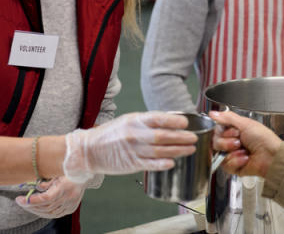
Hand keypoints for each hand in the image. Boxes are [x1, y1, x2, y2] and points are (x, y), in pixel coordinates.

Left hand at [15, 176, 85, 218]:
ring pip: (50, 213)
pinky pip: (56, 214)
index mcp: (65, 187)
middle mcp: (68, 198)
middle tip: (20, 201)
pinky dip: (45, 213)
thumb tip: (36, 187)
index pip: (47, 198)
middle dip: (31, 205)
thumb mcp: (57, 172)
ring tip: (26, 205)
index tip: (22, 199)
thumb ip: (47, 182)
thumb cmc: (70, 170)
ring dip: (36, 210)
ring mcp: (71, 204)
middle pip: (46, 207)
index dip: (34, 200)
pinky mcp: (71, 208)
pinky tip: (38, 209)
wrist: (86, 173)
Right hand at [63, 112, 196, 182]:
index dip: (174, 121)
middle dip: (181, 137)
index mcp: (134, 121)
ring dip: (177, 150)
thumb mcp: (128, 121)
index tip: (186, 123)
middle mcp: (134, 134)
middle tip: (194, 138)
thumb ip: (147, 121)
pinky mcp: (131, 164)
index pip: (158, 119)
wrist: (90, 149)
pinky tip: (173, 163)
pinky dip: (162, 164)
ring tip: (190, 149)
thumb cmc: (111, 134)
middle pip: (162, 136)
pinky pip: (150, 164)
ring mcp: (133, 150)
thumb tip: (169, 121)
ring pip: (160, 151)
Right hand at [210, 110, 281, 177]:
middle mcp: (232, 142)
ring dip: (233, 151)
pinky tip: (245, 158)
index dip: (224, 132)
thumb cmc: (264, 139)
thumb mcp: (245, 123)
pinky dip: (236, 161)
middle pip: (216, 142)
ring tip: (244, 150)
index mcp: (234, 131)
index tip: (235, 131)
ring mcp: (232, 155)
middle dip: (227, 142)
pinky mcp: (234, 167)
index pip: (217, 131)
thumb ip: (227, 118)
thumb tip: (213, 114)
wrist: (271, 156)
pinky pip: (226, 164)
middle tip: (239, 141)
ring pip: (219, 154)